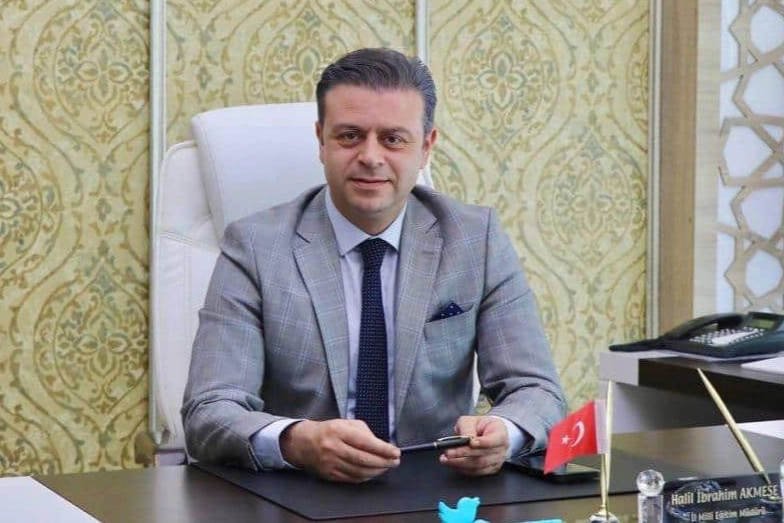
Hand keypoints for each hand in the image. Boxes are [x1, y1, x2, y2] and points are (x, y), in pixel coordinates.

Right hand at [280, 419, 399, 482]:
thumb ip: (364, 432)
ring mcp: (330, 463)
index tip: (396, 452)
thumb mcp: (345, 423)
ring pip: (359, 471)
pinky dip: (365, 477)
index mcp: (339, 431)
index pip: (365, 442)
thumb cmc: (329, 431)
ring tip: (386, 467)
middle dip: (383, 462)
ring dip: (376, 471)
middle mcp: (333, 447)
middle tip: (395, 461)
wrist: (304, 443)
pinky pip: (351, 478)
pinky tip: (373, 473)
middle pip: (364, 459)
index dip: (383, 449)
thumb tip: (381, 445)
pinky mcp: (329, 474)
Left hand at [439, 415, 508, 475]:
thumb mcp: (472, 420)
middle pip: (483, 455)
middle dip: (464, 454)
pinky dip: (463, 469)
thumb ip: (467, 427)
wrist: (489, 434)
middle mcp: (501, 449)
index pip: (494, 440)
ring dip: (460, 463)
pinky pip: (476, 472)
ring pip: (478, 465)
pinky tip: (453, 464)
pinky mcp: (490, 469)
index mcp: (500, 433)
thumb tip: (464, 438)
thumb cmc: (481, 426)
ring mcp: (497, 461)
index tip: (471, 442)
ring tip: (446, 459)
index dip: (483, 442)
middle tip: (449, 452)